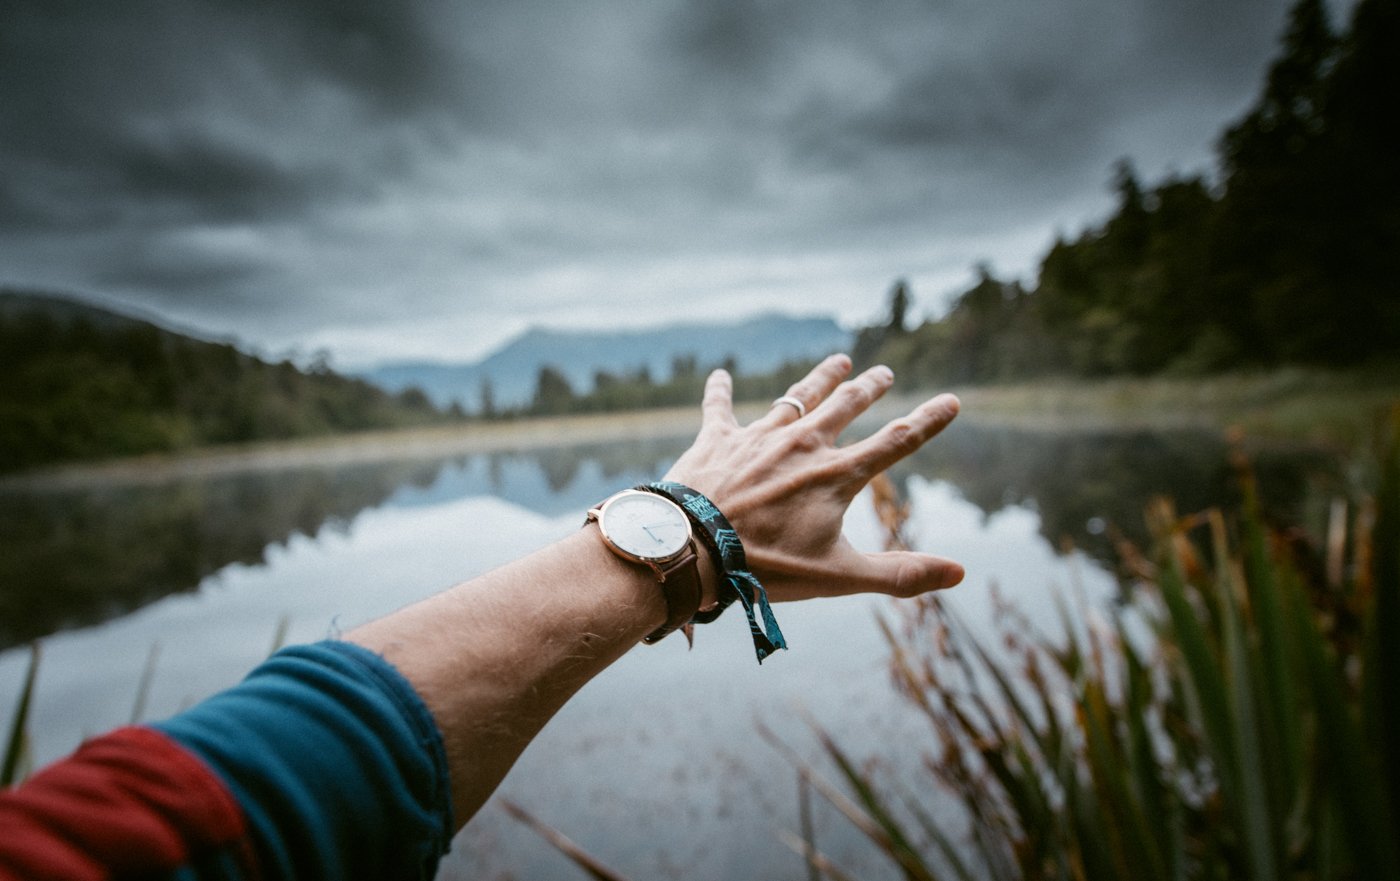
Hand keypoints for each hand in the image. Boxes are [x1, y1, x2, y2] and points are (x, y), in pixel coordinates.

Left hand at [664, 353, 963, 601]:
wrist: (694, 549)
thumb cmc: (766, 566)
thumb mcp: (840, 576)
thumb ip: (900, 573)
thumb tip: (958, 573)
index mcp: (836, 475)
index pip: (896, 441)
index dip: (927, 421)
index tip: (951, 401)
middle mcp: (803, 445)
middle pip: (846, 407)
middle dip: (868, 388)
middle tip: (883, 372)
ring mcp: (759, 437)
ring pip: (797, 397)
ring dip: (820, 379)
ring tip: (838, 361)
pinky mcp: (718, 439)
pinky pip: (720, 407)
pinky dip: (720, 391)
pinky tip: (720, 374)